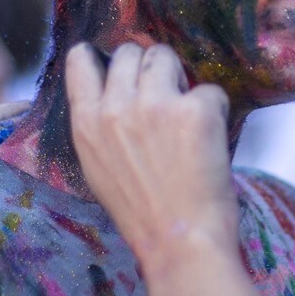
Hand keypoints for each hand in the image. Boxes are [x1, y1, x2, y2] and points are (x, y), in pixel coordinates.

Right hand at [64, 42, 236, 269]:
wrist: (179, 243)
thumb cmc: (143, 215)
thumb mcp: (100, 168)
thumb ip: (101, 126)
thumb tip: (115, 92)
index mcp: (86, 124)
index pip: (81, 61)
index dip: (102, 56)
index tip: (117, 63)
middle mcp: (116, 107)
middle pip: (130, 52)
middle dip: (148, 66)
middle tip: (164, 95)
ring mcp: (156, 105)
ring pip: (166, 57)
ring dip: (179, 78)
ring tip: (186, 115)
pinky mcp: (195, 110)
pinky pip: (208, 90)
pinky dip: (214, 110)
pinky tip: (209, 140)